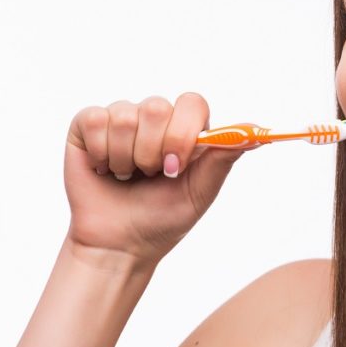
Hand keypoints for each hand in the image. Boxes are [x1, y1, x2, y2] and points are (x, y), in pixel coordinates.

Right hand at [63, 92, 252, 270]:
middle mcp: (155, 119)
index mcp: (185, 130)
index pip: (192, 103)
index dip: (181, 133)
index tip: (175, 167)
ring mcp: (122, 119)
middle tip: (149, 176)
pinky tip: (104, 169)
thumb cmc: (162, 219)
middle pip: (156, 107)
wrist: (118, 244)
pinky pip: (94, 119)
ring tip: (126, 176)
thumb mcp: (200, 192)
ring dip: (124, 158)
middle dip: (151, 152)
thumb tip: (257, 134)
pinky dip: (100, 153)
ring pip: (124, 116)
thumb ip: (223, 158)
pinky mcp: (88, 126)